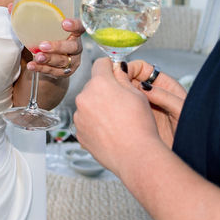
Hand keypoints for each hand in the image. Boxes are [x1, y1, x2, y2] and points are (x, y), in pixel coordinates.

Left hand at [28, 17, 84, 77]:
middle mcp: (76, 48)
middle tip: (43, 46)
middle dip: (57, 46)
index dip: (74, 25)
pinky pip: (54, 71)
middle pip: (72, 47)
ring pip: (63, 61)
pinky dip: (41, 68)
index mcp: (75, 34)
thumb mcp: (51, 32)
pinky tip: (32, 65)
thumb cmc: (52, 41)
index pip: (79, 27)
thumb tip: (25, 18)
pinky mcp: (65, 73)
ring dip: (48, 59)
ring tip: (37, 57)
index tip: (64, 23)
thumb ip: (45, 27)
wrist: (54, 62)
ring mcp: (73, 61)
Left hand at [73, 57, 163, 175]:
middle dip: (104, 90)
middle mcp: (84, 97)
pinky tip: (110, 132)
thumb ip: (123, 78)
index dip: (110, 66)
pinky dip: (95, 123)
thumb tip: (116, 69)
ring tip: (117, 121)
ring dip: (98, 107)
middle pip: (93, 86)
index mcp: (99, 83)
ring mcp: (79, 116)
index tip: (115, 72)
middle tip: (121, 102)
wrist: (136, 156)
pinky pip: (86, 121)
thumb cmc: (140, 125)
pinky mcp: (79, 132)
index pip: (100, 64)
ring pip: (88, 104)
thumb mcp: (137, 94)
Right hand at [117, 59, 186, 148]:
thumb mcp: (181, 109)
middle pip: (131, 80)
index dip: (131, 68)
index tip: (121, 72)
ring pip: (126, 96)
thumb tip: (143, 85)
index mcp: (165, 86)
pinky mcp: (139, 121)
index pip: (143, 69)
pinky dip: (118, 110)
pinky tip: (114, 113)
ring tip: (111, 99)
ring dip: (118, 96)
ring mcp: (144, 108)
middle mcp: (153, 95)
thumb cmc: (194, 130)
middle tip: (112, 85)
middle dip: (120, 80)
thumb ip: (163, 96)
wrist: (192, 153)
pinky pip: (125, 112)